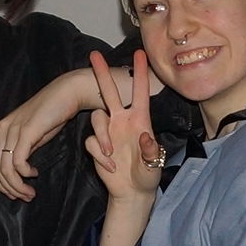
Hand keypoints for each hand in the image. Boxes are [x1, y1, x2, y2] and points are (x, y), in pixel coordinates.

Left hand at [0, 66, 98, 199]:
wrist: (66, 95)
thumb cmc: (51, 116)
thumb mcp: (31, 137)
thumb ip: (21, 151)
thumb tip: (17, 173)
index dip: (1, 185)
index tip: (16, 194)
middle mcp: (1, 130)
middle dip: (9, 189)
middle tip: (25, 197)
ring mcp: (12, 130)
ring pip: (5, 169)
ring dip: (18, 186)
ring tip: (30, 192)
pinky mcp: (25, 132)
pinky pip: (17, 161)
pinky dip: (24, 173)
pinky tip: (34, 173)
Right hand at [81, 50, 164, 245]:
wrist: (131, 192)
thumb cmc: (148, 175)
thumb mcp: (154, 165)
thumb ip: (151, 152)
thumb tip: (145, 139)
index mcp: (140, 120)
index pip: (140, 93)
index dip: (140, 73)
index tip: (139, 53)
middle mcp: (122, 121)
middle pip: (110, 93)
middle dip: (102, 74)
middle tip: (93, 55)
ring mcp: (108, 132)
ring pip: (97, 119)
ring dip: (101, 137)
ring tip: (111, 157)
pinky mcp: (96, 145)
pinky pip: (91, 142)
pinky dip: (99, 155)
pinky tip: (110, 167)